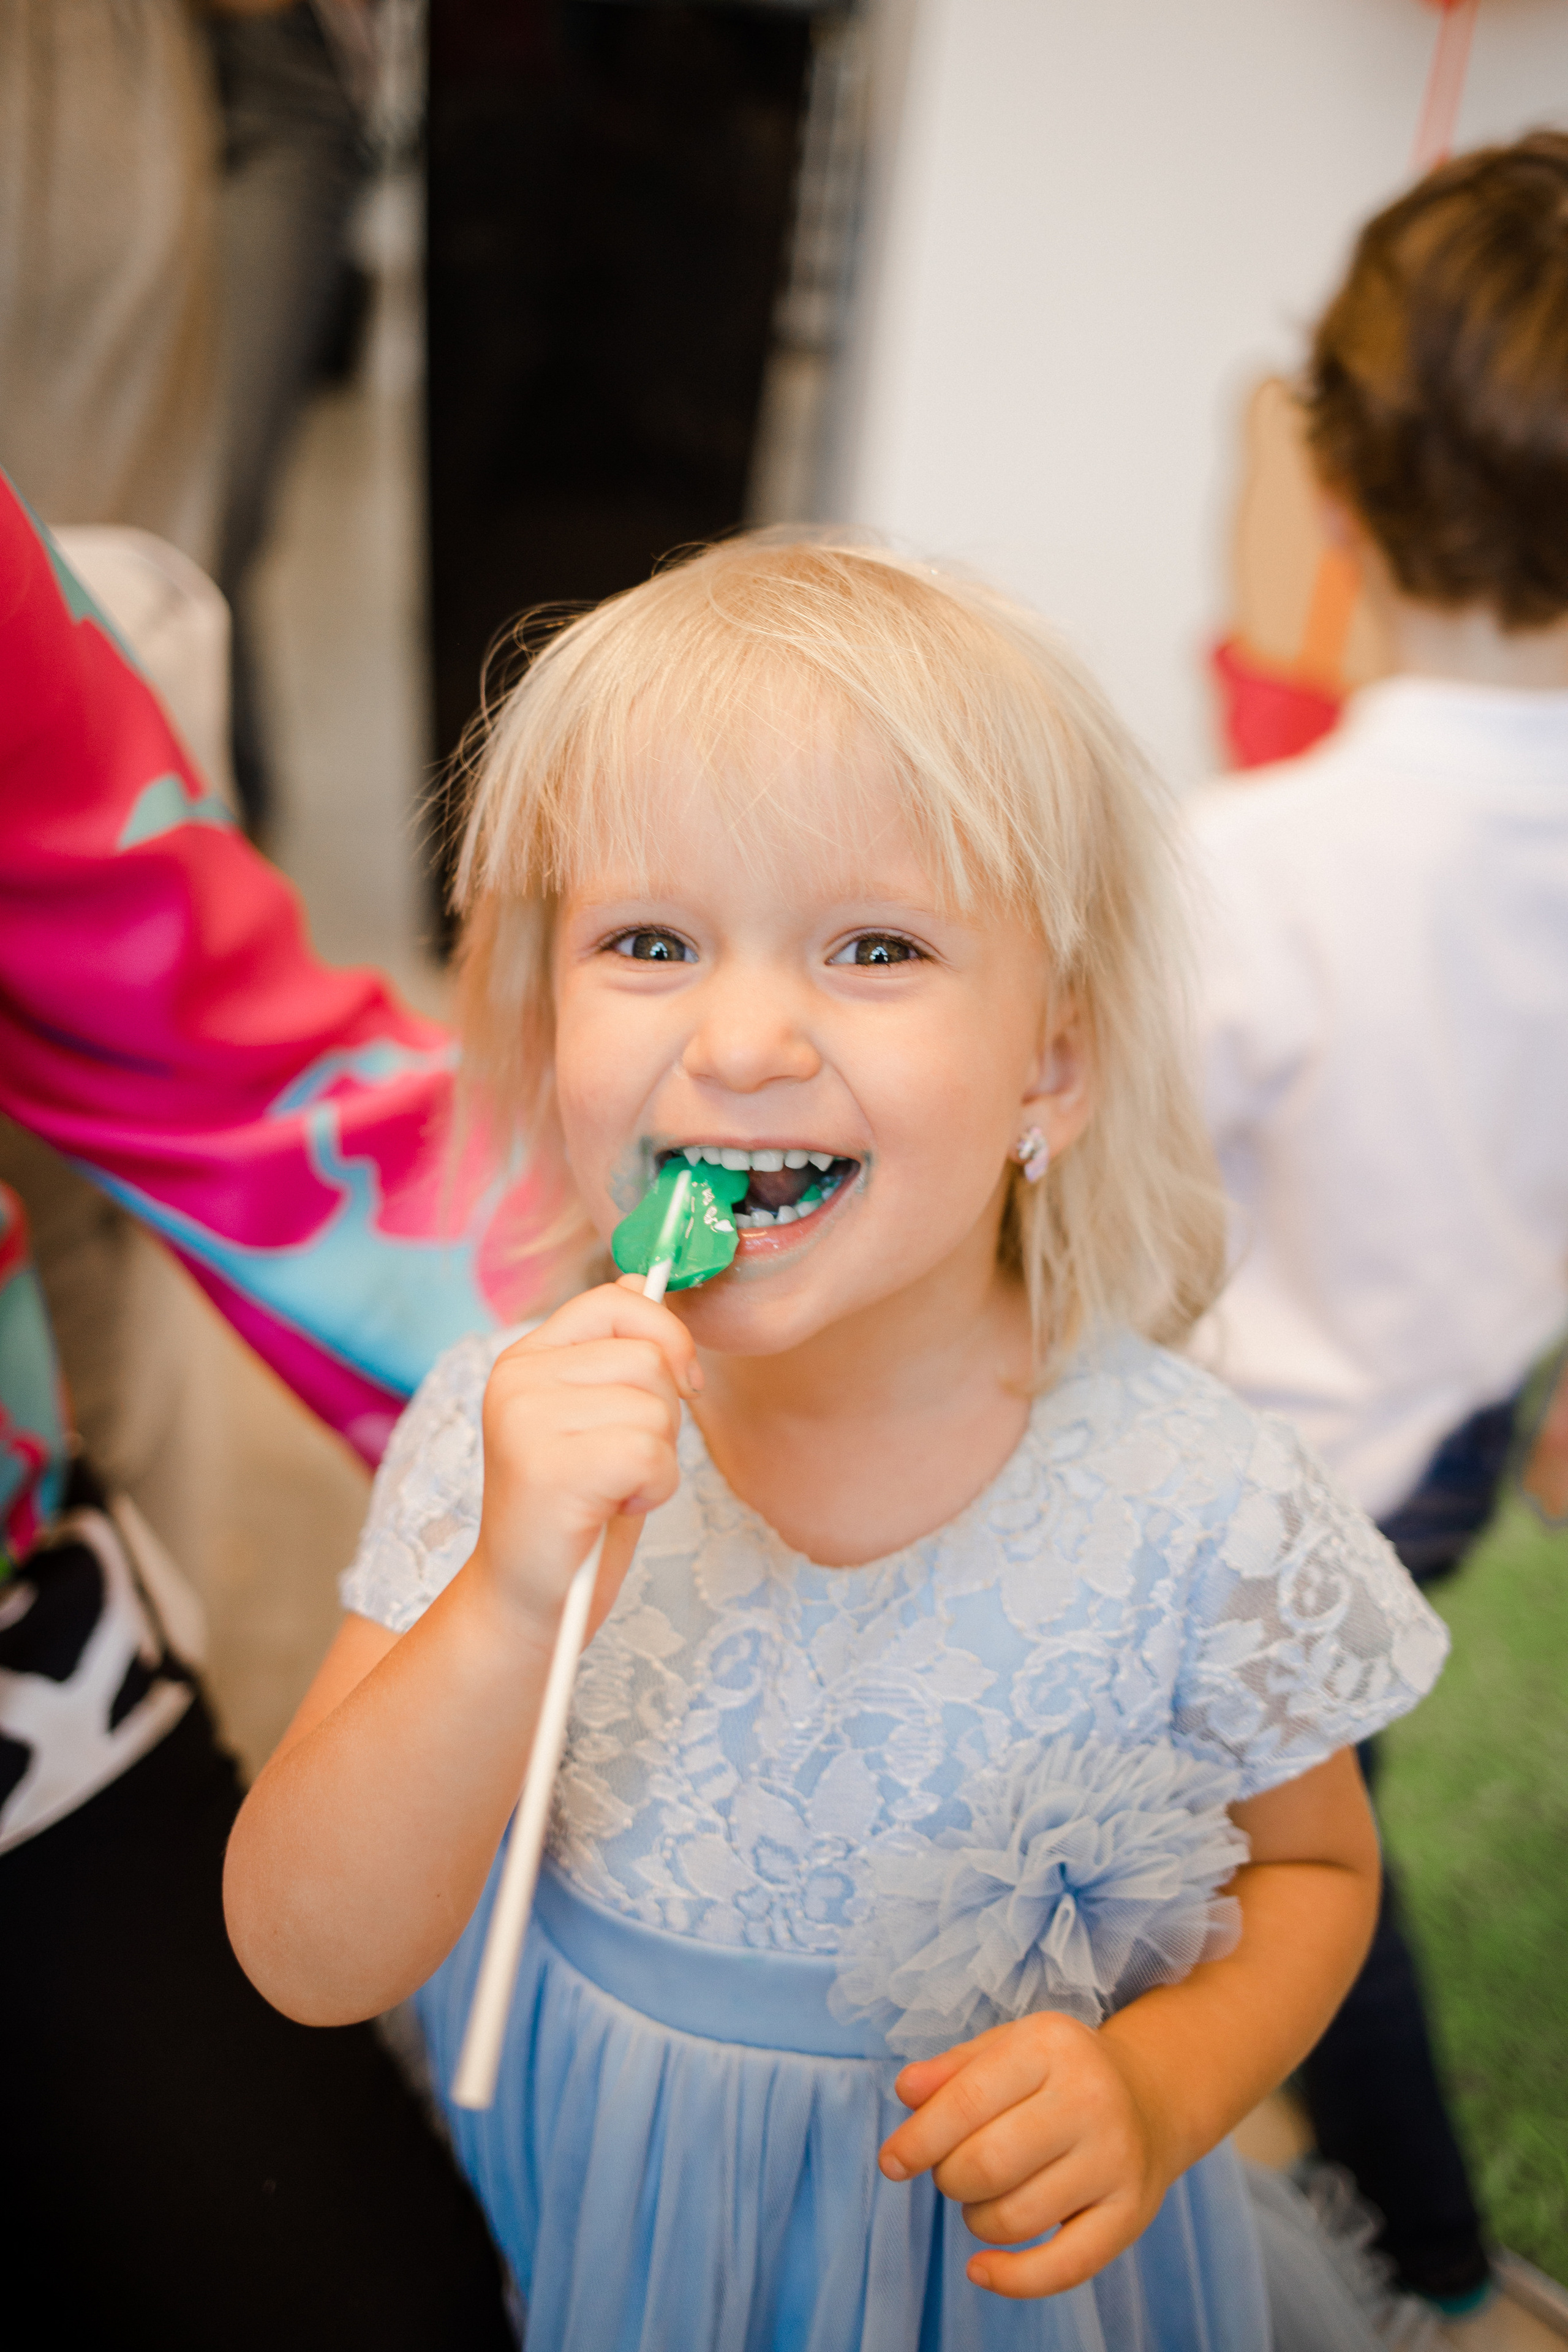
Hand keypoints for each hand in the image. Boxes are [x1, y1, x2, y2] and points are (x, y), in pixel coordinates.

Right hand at [470, 1278, 700, 1646]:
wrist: (529, 1602)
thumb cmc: (576, 1510)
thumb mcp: (596, 1417)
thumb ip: (613, 1349)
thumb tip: (645, 1277)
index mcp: (526, 1358)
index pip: (617, 1298)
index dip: (666, 1335)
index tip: (679, 1383)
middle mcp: (516, 1379)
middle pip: (650, 1358)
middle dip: (662, 1416)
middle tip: (620, 1463)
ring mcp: (525, 1421)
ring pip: (655, 1407)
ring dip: (657, 1458)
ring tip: (610, 1488)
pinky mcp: (547, 1469)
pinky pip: (650, 1453)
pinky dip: (652, 1489)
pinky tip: (612, 1509)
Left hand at [877, 2011, 1172, 2297]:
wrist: (1149, 2094)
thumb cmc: (1056, 2073)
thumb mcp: (1006, 2048)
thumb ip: (952, 2070)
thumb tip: (906, 2092)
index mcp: (1050, 2046)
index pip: (966, 2101)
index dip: (918, 2140)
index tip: (891, 2162)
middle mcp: (1090, 2098)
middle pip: (987, 2164)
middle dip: (948, 2178)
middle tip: (951, 2172)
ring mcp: (1115, 2159)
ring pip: (1015, 2218)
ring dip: (976, 2219)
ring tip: (982, 2198)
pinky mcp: (1131, 2214)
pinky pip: (1064, 2267)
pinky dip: (1012, 2280)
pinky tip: (981, 2269)